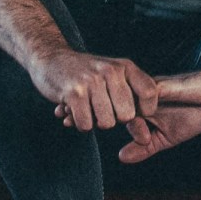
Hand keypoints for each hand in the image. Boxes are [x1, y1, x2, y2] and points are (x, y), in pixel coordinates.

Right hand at [31, 49, 157, 132]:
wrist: (50, 59)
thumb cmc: (87, 75)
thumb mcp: (113, 77)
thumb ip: (133, 101)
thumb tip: (146, 140)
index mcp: (124, 66)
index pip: (150, 93)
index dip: (144, 109)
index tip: (131, 110)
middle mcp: (111, 71)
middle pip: (127, 115)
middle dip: (114, 119)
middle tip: (101, 108)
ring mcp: (92, 81)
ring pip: (106, 123)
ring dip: (95, 121)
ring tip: (87, 107)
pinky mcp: (74, 93)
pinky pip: (86, 125)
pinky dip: (80, 124)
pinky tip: (74, 111)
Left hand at [116, 68, 200, 164]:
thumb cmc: (194, 112)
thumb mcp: (167, 137)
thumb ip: (145, 147)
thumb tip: (121, 158)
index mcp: (140, 106)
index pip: (116, 116)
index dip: (123, 130)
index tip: (143, 141)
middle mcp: (141, 95)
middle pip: (116, 107)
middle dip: (124, 123)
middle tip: (145, 138)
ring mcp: (150, 89)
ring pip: (126, 99)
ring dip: (131, 116)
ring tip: (147, 133)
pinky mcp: (162, 85)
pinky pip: (144, 94)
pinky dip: (144, 107)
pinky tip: (151, 119)